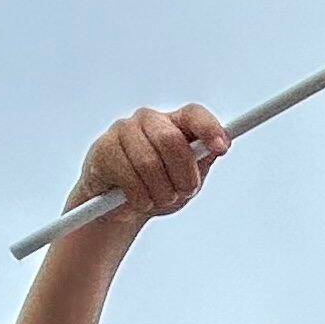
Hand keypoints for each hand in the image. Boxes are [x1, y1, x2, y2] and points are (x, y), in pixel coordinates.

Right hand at [70, 105, 226, 221]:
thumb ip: (203, 161)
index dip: (209, 128)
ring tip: (158, 199)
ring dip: (161, 193)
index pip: (194, 114)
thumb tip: (221, 146)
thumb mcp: (188, 179)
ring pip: (149, 163)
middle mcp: (148, 120)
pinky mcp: (103, 149)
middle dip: (183, 175)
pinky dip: (140, 200)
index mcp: (174, 123)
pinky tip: (138, 201)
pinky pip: (128, 179)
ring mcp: (122, 131)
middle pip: (171, 140)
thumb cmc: (157, 188)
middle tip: (183, 192)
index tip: (222, 148)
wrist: (118, 209)